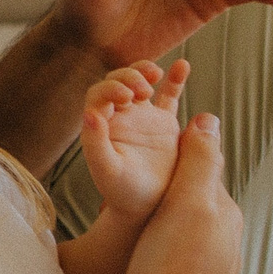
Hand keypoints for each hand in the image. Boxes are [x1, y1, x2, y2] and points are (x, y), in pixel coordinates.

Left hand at [79, 59, 187, 222]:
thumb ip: (95, 144)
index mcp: (101, 125)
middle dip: (129, 77)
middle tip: (143, 90)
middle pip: (118, 81)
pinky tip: (183, 65)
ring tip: (155, 74)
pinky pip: (169, 96)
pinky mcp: (163, 123)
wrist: (150, 208)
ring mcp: (142, 118)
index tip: (126, 95)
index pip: (99, 94)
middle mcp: (119, 117)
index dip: (110, 87)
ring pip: (140, 82)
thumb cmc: (123, 193)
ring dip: (145, 71)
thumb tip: (89, 114)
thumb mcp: (108, 172)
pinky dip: (175, 80)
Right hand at [120, 111, 241, 273]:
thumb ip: (199, 161)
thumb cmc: (172, 270)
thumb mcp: (187, 205)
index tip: (146, 152)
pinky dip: (164, 249)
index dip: (174, 156)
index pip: (203, 169)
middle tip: (134, 191)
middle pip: (196, 200)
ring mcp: (214, 268)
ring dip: (167, 223)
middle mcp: (226, 240)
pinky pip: (181, 256)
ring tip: (139, 229)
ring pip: (188, 231)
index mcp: (224, 213)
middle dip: (170, 191)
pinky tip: (147, 260)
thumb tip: (208, 118)